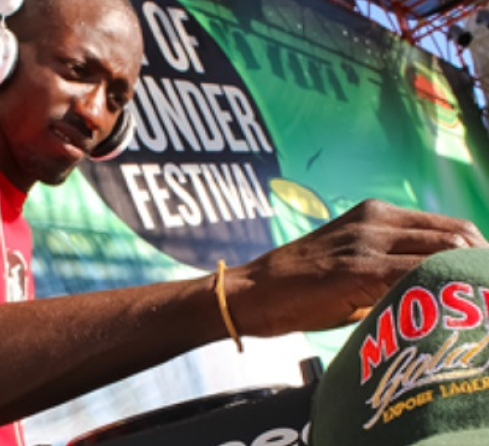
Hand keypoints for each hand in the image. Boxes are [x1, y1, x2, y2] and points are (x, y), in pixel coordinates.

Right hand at [225, 199, 488, 336]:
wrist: (253, 292)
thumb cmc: (298, 288)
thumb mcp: (349, 266)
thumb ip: (389, 270)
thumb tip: (431, 294)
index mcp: (376, 214)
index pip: (451, 228)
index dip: (478, 257)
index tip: (483, 285)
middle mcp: (376, 220)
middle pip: (459, 236)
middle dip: (481, 268)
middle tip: (483, 297)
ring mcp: (367, 242)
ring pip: (446, 252)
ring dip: (468, 280)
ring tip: (473, 307)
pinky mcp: (358, 269)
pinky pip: (419, 275)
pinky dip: (442, 292)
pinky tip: (447, 313)